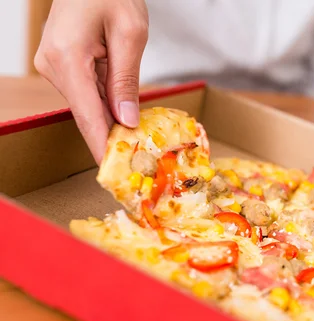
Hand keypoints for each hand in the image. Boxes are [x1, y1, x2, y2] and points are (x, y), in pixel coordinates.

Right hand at [35, 0, 148, 163]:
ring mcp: (54, 65)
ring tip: (137, 141)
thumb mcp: (131, 33)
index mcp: (68, 58)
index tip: (115, 172)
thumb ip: (126, 80)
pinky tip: (124, 115)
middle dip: (112, 137)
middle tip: (137, 163)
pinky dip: (106, 104)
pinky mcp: (61, 63)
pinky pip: (86, 92)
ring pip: (88, 104)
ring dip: (111, 120)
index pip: (88, 116)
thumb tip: (125, 120)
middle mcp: (53, 65)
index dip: (102, 146)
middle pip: (87, 113)